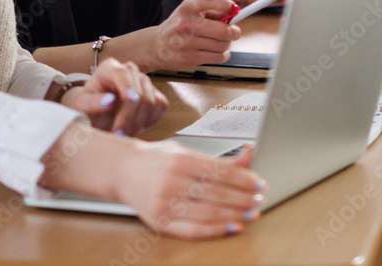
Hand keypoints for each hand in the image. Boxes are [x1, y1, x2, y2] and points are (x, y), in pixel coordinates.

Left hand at [59, 58, 166, 134]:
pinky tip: (137, 127)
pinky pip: (161, 105)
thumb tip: (110, 100)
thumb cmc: (88, 109)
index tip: (127, 106)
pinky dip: (152, 120)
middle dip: (130, 118)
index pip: (123, 75)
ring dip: (140, 122)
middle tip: (119, 136)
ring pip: (152, 101)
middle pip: (139, 93)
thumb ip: (92, 103)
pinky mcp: (154, 92)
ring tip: (125, 135)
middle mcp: (129, 70)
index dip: (127, 92)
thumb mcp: (82, 107)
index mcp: (109, 68)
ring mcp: (144, 81)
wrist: (97, 115)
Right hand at [117, 142, 265, 238]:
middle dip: (244, 199)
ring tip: (251, 213)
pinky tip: (232, 226)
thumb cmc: (156, 159)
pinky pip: (193, 230)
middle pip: (218, 194)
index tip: (260, 183)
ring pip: (209, 213)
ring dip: (235, 215)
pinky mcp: (159, 222)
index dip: (245, 179)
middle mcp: (172, 181)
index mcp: (180, 159)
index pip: (221, 171)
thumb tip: (249, 154)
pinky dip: (216, 230)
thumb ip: (217, 159)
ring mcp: (164, 204)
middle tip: (259, 200)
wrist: (121, 170)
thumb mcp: (185, 150)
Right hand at [145, 0, 241, 71]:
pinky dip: (223, 55)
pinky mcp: (190, 58)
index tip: (233, 9)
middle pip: (223, 30)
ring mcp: (187, 42)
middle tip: (234, 32)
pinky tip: (218, 52)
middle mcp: (186, 24)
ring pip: (222, 45)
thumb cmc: (179, 26)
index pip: (208, 0)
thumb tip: (234, 13)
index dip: (225, 3)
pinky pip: (218, 57)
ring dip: (227, 44)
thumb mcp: (189, 11)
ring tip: (222, 42)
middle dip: (234, 32)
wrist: (156, 46)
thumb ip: (211, 10)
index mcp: (187, 8)